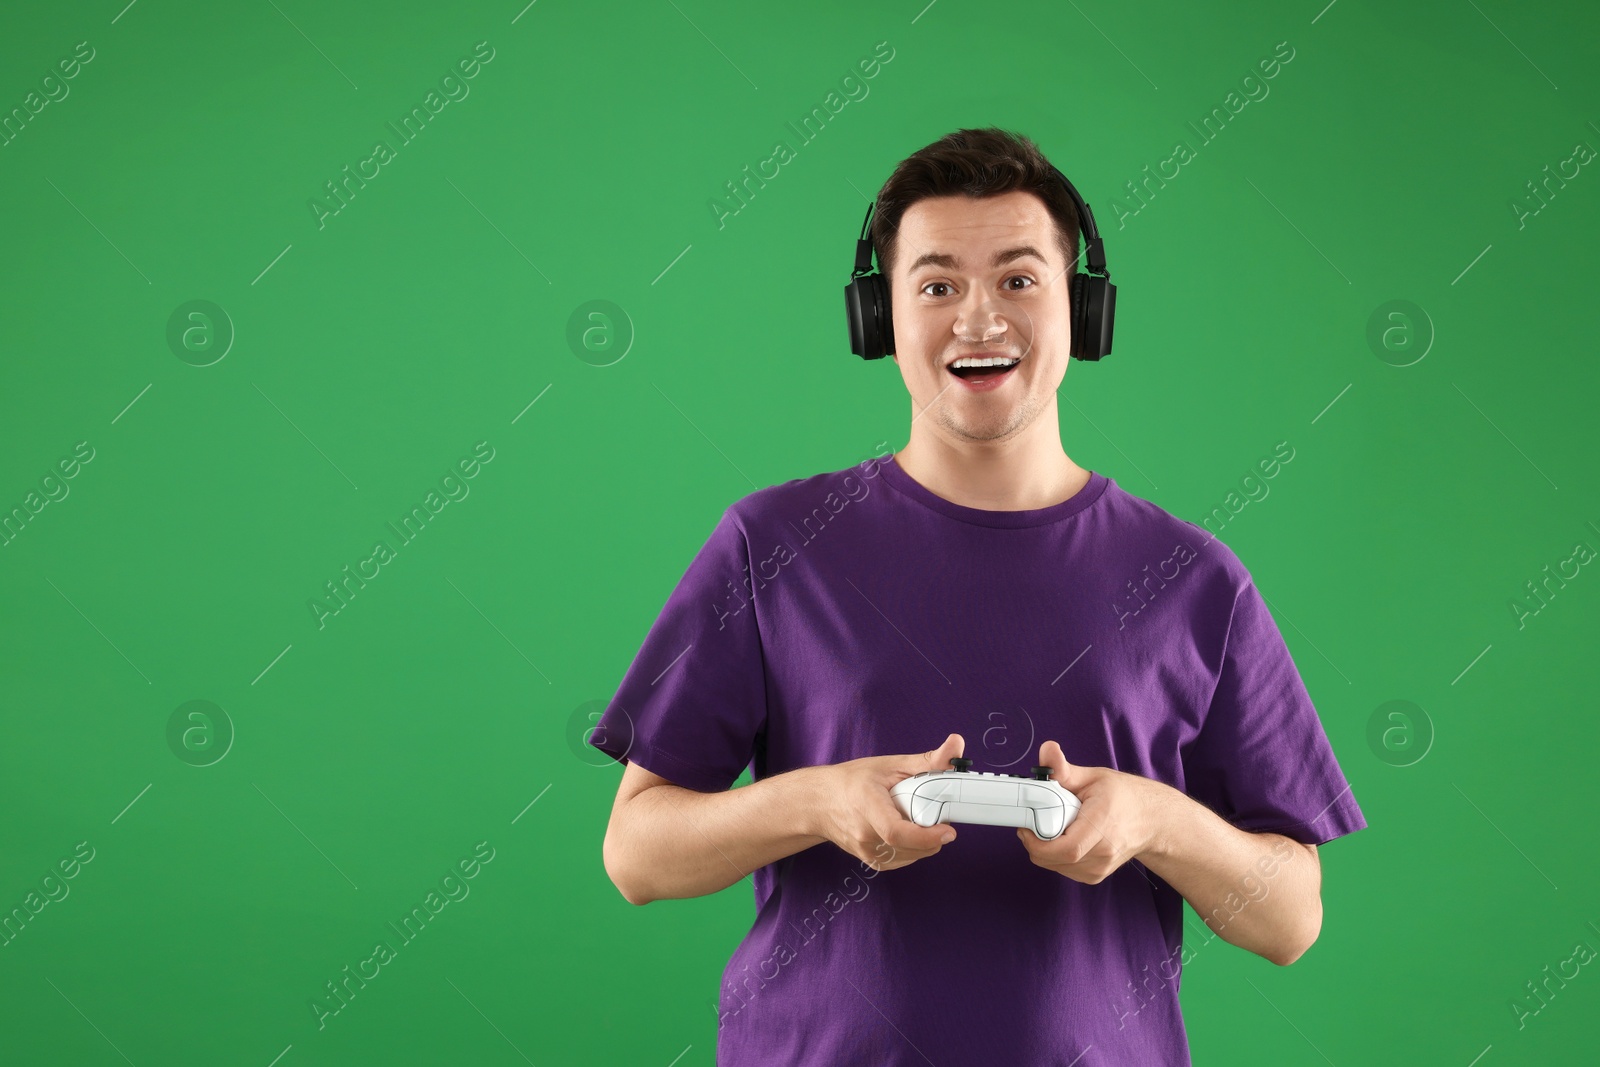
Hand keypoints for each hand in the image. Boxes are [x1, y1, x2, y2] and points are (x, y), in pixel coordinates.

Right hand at [811, 733, 965, 871]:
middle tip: (934, 813)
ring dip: (925, 840)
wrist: (819, 802)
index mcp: (867, 806)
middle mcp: (864, 835)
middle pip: (911, 845)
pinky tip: (906, 829)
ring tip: (913, 817)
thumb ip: (928, 760)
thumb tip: (957, 745)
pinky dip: (914, 847)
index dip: (926, 836)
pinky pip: (904, 859)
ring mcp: (867, 852)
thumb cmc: (851, 781)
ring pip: (912, 855)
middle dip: (933, 832)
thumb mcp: (889, 765)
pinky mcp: (872, 862)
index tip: (948, 831)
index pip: (897, 832)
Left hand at [1015, 740, 1172, 883]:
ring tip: (1052, 828)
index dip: (1039, 841)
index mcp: (1102, 824)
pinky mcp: (1096, 875)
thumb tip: (1047, 750)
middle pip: (1056, 859)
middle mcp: (1104, 851)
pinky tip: (1063, 840)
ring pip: (1057, 867)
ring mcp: (1101, 867)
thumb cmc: (1124, 797)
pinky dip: (1056, 857)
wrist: (1152, 820)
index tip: (1027, 825)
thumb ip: (1064, 769)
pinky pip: (1065, 871)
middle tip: (1033, 824)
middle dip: (1036, 844)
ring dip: (1045, 851)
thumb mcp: (1094, 777)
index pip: (1067, 848)